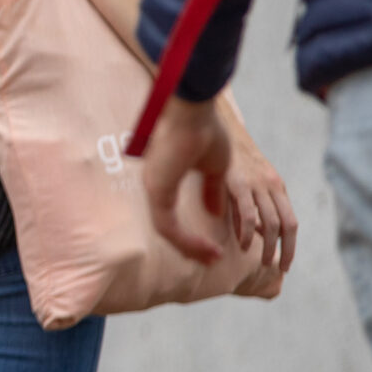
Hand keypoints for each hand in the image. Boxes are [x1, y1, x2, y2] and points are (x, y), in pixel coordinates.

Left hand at [141, 95, 233, 263]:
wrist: (195, 112)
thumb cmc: (205, 132)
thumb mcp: (215, 168)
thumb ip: (213, 191)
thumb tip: (217, 213)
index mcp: (166, 179)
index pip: (172, 216)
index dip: (191, 234)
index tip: (214, 247)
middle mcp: (156, 186)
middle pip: (168, 229)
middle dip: (190, 247)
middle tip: (211, 259)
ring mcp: (154, 189)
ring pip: (168, 233)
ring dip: (192, 248)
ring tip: (213, 257)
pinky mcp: (157, 191)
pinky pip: (168, 227)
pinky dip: (188, 241)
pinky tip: (209, 250)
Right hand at [222, 122, 299, 275]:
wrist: (218, 126)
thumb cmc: (230, 155)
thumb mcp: (249, 179)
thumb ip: (253, 203)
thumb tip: (254, 232)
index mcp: (276, 185)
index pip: (291, 222)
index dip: (291, 245)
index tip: (285, 263)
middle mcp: (271, 185)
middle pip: (287, 225)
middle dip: (286, 250)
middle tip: (278, 268)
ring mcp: (256, 184)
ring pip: (272, 223)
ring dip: (268, 246)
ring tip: (261, 261)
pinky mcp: (238, 182)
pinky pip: (248, 214)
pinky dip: (248, 233)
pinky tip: (243, 244)